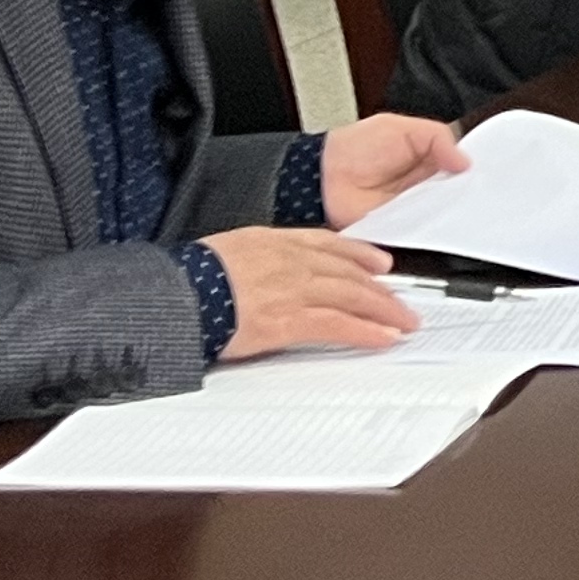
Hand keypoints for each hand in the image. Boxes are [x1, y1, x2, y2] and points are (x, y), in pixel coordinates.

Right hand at [202, 227, 417, 360]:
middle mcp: (291, 261)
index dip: (360, 254)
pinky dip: (365, 332)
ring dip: (384, 311)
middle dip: (381, 289)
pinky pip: (337, 325)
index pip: (329, 245)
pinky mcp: (288, 320)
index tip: (380, 262)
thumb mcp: (229, 250)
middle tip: (402, 301)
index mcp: (274, 241)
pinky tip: (382, 338)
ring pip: (352, 296)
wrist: (174, 294)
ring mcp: (293, 290)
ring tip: (404, 322)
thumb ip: (258, 257)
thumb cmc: (190, 277)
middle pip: (348, 273)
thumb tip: (268, 271)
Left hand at [319, 111, 468, 228]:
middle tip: (480, 189)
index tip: (490, 170)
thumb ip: (437, 137)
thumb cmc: (355, 148)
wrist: (324, 177)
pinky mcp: (403, 227)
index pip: (461, 164)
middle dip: (470, 190)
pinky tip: (442, 221)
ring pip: (446, 210)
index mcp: (428, 156)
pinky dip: (434, 227)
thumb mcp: (400, 128)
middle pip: (459, 190)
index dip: (475, 167)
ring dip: (454, 208)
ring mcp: (415, 206)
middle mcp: (425, 183)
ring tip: (463, 204)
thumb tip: (466, 162)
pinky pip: (425, 229)